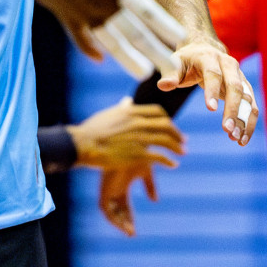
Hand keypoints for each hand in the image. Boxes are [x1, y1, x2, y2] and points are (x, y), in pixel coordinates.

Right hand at [12, 0, 163, 60]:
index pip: (147, 11)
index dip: (165, 26)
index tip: (181, 39)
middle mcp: (103, 4)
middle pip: (134, 34)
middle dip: (155, 52)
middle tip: (172, 70)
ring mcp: (84, 14)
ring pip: (111, 42)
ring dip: (128, 58)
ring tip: (143, 73)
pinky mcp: (66, 16)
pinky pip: (81, 38)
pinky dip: (90, 49)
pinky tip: (99, 59)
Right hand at [69, 98, 183, 169]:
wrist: (84, 144)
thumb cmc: (92, 130)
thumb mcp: (108, 114)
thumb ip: (121, 109)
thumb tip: (128, 102)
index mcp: (131, 111)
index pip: (157, 112)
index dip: (168, 120)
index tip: (171, 127)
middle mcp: (138, 122)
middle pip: (166, 125)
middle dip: (177, 133)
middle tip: (183, 141)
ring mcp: (139, 138)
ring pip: (166, 141)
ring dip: (177, 147)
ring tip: (182, 152)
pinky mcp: (138, 154)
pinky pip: (160, 157)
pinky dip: (169, 161)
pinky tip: (173, 164)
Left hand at [98, 159, 161, 236]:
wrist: (127, 146)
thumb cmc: (137, 154)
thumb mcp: (146, 172)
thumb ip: (150, 186)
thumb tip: (155, 201)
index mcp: (122, 185)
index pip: (124, 206)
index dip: (129, 217)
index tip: (134, 229)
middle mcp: (114, 189)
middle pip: (117, 211)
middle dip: (124, 223)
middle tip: (132, 234)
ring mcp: (109, 189)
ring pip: (110, 213)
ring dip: (119, 223)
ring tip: (130, 232)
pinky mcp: (105, 189)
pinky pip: (106, 210)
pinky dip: (114, 219)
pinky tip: (124, 225)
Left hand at [167, 39, 258, 145]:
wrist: (205, 49)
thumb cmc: (187, 60)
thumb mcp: (176, 63)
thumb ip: (170, 74)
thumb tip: (163, 85)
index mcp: (210, 57)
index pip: (213, 74)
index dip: (212, 90)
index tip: (210, 109)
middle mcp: (229, 65)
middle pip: (235, 87)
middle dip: (233, 109)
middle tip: (226, 129)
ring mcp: (240, 77)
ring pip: (248, 99)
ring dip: (244, 120)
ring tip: (236, 139)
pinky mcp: (246, 89)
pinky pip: (251, 107)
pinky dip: (248, 123)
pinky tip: (242, 140)